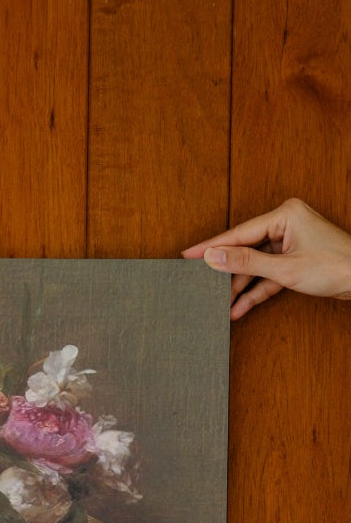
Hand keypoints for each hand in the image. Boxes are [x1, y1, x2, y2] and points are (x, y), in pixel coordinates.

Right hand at [182, 197, 350, 318]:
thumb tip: (213, 256)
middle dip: (226, 272)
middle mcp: (286, 224)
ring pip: (256, 265)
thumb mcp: (285, 269)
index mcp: (284, 215)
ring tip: (220, 304)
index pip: (239, 233)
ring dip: (240, 287)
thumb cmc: (336, 267)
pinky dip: (256, 290)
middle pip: (245, 249)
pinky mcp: (295, 260)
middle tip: (200, 283)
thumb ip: (246, 262)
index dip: (212, 247)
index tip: (188, 254)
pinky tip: (240, 307)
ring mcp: (290, 242)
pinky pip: (268, 275)